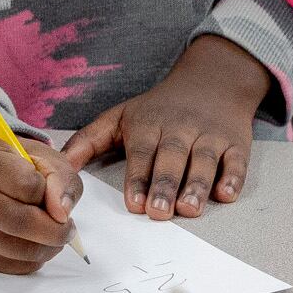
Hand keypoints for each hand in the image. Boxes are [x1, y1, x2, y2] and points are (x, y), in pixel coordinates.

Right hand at [0, 135, 81, 274]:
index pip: (26, 184)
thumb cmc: (20, 166)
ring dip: (47, 247)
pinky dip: (33, 260)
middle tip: (68, 229)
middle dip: (53, 230)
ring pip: (16, 248)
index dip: (48, 191)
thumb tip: (60, 213)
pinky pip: (10, 265)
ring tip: (55, 235)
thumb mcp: (46, 159)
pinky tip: (36, 243)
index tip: (52, 191)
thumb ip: (61, 179)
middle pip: (18, 221)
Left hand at [63, 33, 270, 220]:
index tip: (133, 203)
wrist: (213, 80)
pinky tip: (225, 194)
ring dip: (197, 185)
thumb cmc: (159, 107)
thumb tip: (56, 166)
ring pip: (204, 160)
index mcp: (148, 124)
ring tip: (188, 209)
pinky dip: (233, 177)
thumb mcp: (120, 115)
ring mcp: (210, 135)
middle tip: (158, 211)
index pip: (142, 152)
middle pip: (172, 157)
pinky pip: (236, 160)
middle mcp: (179, 128)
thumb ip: (87, 141)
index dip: (137, 177)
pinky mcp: (236, 142)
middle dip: (164, 184)